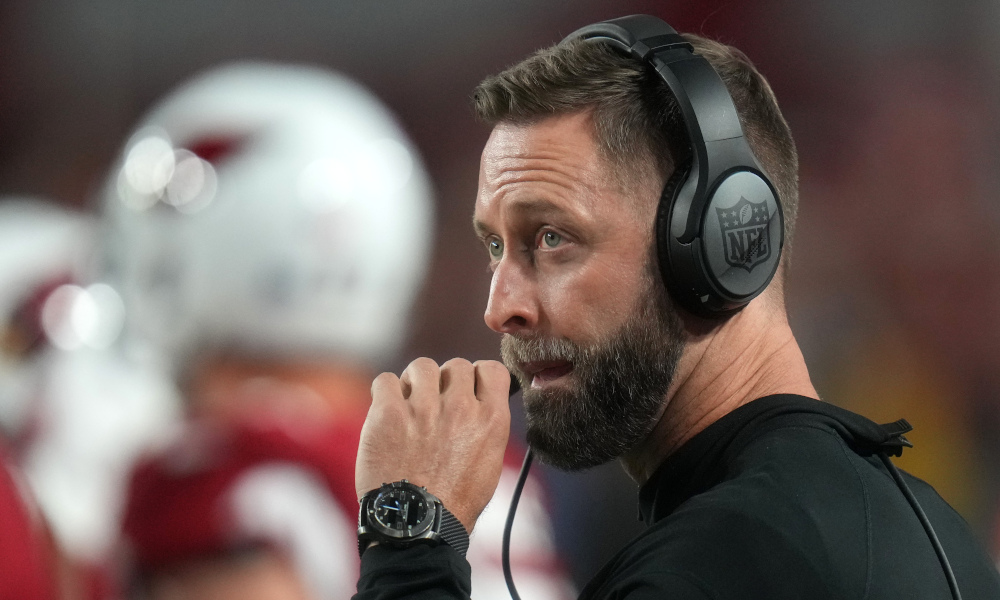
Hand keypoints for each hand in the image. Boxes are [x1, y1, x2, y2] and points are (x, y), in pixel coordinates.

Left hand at [356, 358, 510, 532]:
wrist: (416, 527)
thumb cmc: (455, 501)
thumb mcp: (489, 462)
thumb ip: (486, 424)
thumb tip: (479, 399)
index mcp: (491, 420)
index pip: (490, 369)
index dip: (476, 377)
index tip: (467, 390)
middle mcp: (460, 408)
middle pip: (456, 365)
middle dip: (445, 382)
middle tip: (435, 407)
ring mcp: (424, 409)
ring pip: (421, 367)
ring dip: (415, 383)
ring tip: (410, 407)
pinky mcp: (388, 414)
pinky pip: (385, 380)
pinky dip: (385, 393)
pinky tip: (388, 413)